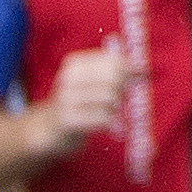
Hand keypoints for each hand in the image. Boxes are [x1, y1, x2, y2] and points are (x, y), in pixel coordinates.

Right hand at [34, 46, 131, 162]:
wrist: (47, 130)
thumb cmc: (78, 104)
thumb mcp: (92, 82)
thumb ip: (116, 73)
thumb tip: (144, 69)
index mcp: (75, 64)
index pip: (113, 61)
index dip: (131, 69)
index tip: (140, 77)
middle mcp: (68, 78)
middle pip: (114, 78)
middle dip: (123, 90)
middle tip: (119, 99)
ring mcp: (66, 100)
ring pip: (111, 99)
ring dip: (116, 109)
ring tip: (108, 113)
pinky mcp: (68, 120)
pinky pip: (103, 118)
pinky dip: (110, 122)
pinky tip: (105, 124)